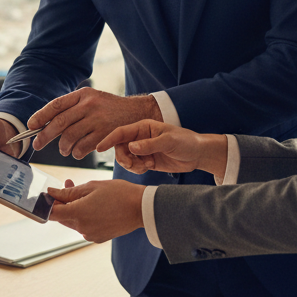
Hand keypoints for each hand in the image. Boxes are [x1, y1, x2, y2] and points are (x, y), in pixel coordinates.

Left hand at [28, 89, 162, 159]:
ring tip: (64, 150)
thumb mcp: (92, 99)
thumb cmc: (109, 108)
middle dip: (45, 135)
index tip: (31, 125)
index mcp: (83, 94)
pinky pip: (83, 147)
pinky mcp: (105, 134)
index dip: (41, 115)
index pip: (57, 104)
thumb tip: (45, 123)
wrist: (137, 113)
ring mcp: (98, 120)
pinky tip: (77, 153)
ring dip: (63, 147)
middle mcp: (89, 105)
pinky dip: (76, 153)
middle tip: (37, 144)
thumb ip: (72, 108)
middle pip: (60, 122)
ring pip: (70, 137)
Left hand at [48, 179, 144, 242]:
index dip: (48, 203)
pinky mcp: (98, 238)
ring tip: (87, 193)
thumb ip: (69, 191)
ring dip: (75, 208)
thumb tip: (51, 192)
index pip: (51, 213)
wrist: (141, 208)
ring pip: (74, 222)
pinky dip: (86, 216)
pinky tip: (96, 205)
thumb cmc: (119, 193)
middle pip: (62, 217)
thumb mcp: (92, 186)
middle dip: (63, 202)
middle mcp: (82, 228)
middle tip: (71, 185)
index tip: (52, 193)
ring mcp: (90, 234)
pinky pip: (85, 227)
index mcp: (78, 213)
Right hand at [99, 120, 228, 177]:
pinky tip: (148, 167)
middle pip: (120, 148)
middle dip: (124, 158)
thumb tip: (131, 147)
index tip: (99, 148)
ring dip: (132, 165)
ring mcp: (142, 149)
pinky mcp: (146, 161)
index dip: (108, 140)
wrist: (197, 154)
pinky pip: (133, 166)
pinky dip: (137, 169)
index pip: (121, 132)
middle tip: (135, 165)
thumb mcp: (169, 141)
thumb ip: (150, 145)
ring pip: (125, 159)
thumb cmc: (186, 142)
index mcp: (144, 127)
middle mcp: (140, 137)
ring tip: (146, 166)